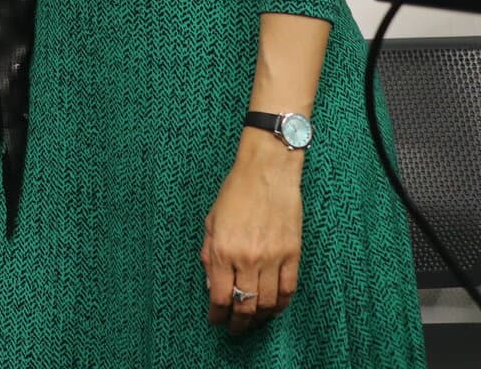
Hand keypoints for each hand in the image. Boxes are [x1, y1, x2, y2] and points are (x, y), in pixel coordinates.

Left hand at [201, 130, 301, 335]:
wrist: (268, 172)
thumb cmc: (236, 193)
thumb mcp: (211, 222)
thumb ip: (210, 255)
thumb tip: (212, 284)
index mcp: (224, 250)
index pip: (221, 296)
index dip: (217, 315)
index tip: (215, 321)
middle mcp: (248, 258)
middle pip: (246, 305)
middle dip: (238, 323)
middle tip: (234, 330)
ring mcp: (273, 258)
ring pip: (268, 303)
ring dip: (260, 318)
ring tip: (253, 322)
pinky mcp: (293, 254)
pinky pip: (289, 289)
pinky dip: (281, 304)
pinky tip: (274, 309)